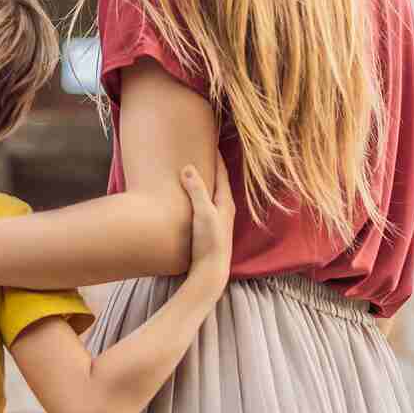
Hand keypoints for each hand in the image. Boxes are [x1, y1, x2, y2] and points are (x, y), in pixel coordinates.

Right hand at [183, 153, 235, 291]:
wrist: (210, 271)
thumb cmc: (209, 241)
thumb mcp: (203, 212)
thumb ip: (196, 190)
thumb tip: (188, 167)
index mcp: (226, 202)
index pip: (222, 173)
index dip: (216, 157)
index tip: (210, 142)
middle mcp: (224, 209)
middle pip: (218, 182)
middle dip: (211, 167)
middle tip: (201, 152)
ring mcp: (217, 219)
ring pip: (211, 194)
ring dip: (204, 182)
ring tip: (193, 172)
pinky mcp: (209, 228)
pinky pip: (204, 204)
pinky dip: (198, 195)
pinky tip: (189, 198)